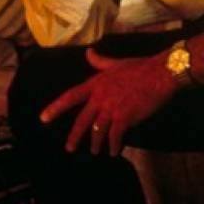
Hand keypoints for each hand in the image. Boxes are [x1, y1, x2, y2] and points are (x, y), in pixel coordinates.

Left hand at [40, 48, 177, 156]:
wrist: (159, 74)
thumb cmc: (140, 67)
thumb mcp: (116, 63)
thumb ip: (100, 61)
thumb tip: (88, 52)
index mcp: (96, 83)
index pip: (71, 96)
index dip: (56, 108)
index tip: (43, 118)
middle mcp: (100, 97)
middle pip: (82, 120)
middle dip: (75, 136)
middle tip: (69, 148)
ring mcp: (112, 108)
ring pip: (97, 130)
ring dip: (96, 143)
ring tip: (96, 152)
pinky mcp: (125, 117)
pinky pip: (115, 135)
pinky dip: (113, 145)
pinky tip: (114, 151)